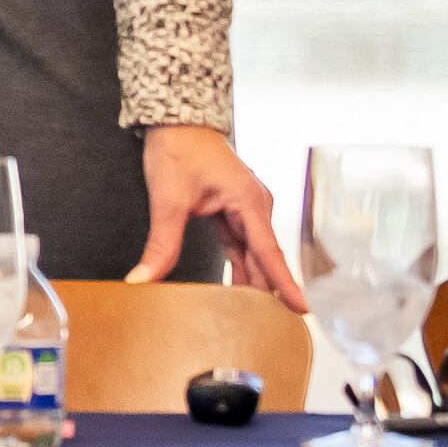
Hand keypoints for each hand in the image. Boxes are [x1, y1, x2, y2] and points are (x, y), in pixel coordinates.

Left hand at [130, 124, 302, 309]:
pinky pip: (242, 243)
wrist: (175, 121)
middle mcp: (256, 206)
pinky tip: (236, 287)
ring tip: (254, 315)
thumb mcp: (168, 200)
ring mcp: (246, 208)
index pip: (270, 252)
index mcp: (249, 202)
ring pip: (253, 252)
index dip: (284, 283)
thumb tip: (144, 278)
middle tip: (272, 325)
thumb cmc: (179, 150)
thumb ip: (162, 244)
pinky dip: (239, 264)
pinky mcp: (233, 209)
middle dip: (268, 290)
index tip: (302, 309)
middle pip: (264, 256)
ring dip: (252, 279)